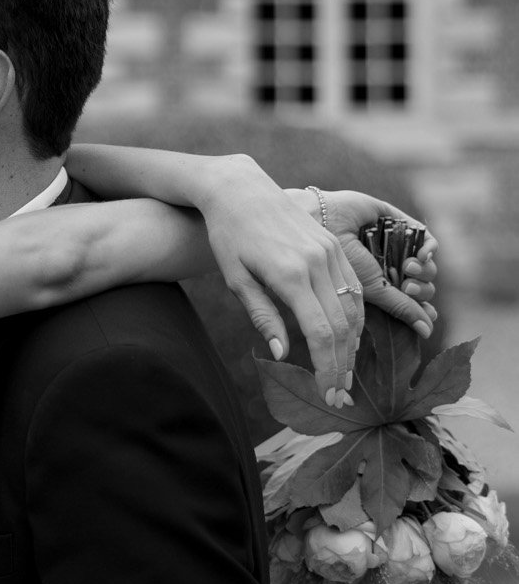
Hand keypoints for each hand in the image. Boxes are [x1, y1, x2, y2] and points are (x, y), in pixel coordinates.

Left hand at [198, 158, 370, 404]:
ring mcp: (329, 251)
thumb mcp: (237, 280)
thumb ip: (264, 317)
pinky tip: (349, 338)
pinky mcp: (333, 245)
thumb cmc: (228, 237)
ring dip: (354, 344)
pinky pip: (354, 286)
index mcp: (290, 274)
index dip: (327, 368)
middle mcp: (317, 262)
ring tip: (345, 373)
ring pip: (354, 306)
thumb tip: (285, 355)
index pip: (320, 333)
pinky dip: (356, 316)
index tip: (327, 393)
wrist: (239, 189)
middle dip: (343, 364)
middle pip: (343, 325)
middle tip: (340, 394)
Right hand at [300, 189, 437, 336]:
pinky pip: (429, 240)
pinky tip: (422, 255)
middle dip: (421, 290)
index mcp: (378, 288)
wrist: (327, 223)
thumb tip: (426, 332)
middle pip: (420, 286)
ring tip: (408, 268)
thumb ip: (400, 308)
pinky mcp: (402, 224)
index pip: (408, 304)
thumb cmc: (340, 261)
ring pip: (426, 266)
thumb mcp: (371, 289)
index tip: (429, 316)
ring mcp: (396, 246)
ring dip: (424, 271)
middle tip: (407, 287)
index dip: (421, 310)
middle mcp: (388, 268)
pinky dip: (430, 249)